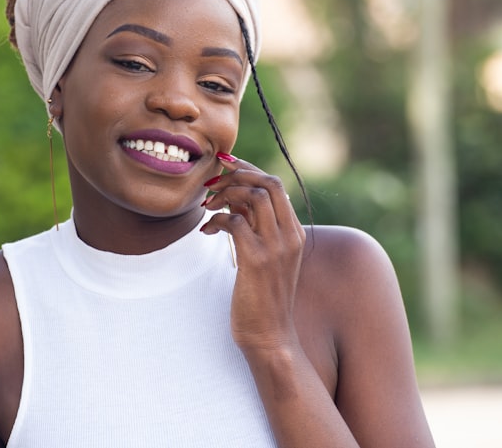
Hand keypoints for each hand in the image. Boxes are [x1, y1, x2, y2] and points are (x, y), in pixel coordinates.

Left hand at [200, 152, 305, 354]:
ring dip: (224, 195)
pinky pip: (234, 222)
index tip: (225, 165)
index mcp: (295, 232)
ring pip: (252, 197)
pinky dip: (216, 220)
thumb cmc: (263, 297)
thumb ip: (256, 226)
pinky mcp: (256, 260)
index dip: (248, 169)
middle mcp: (289, 236)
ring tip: (207, 208)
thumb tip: (234, 198)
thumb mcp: (266, 255)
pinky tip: (207, 230)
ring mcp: (275, 247)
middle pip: (268, 183)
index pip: (275, 184)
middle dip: (236, 174)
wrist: (270, 336)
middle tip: (212, 182)